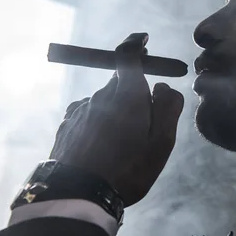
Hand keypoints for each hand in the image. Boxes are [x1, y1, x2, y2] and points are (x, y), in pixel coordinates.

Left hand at [50, 33, 184, 205]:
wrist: (78, 194)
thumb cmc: (128, 168)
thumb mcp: (162, 142)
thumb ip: (168, 108)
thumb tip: (161, 86)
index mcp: (127, 92)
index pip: (128, 54)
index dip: (135, 44)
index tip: (142, 41)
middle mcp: (101, 94)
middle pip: (119, 82)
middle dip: (134, 93)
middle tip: (145, 123)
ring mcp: (81, 109)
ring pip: (105, 101)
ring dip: (116, 112)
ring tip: (122, 147)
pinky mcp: (67, 126)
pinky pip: (89, 115)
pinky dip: (99, 123)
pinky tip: (102, 149)